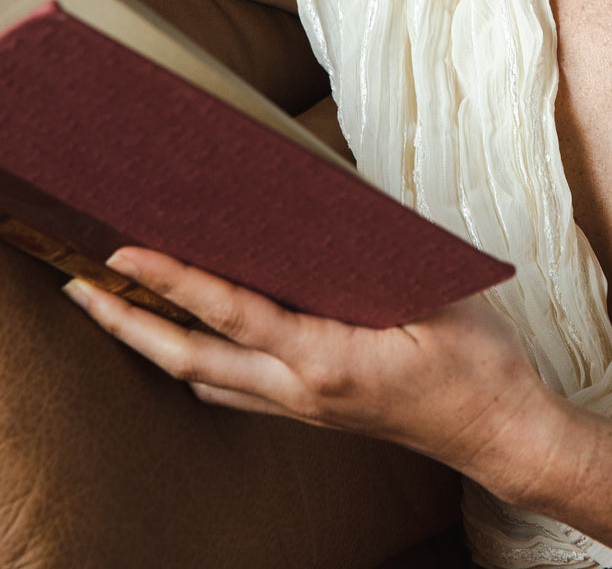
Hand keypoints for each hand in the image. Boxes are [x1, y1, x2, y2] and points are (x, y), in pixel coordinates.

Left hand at [62, 249, 561, 491]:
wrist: (499, 434)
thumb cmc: (477, 365)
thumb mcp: (434, 298)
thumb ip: (375, 259)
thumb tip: (326, 210)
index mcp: (326, 360)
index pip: (230, 313)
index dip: (173, 282)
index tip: (125, 253)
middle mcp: (300, 392)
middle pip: (189, 360)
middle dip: (127, 324)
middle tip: (80, 288)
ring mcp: (302, 408)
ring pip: (204, 380)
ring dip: (154, 346)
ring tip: (119, 307)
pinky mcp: (312, 413)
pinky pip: (235, 390)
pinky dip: (196, 363)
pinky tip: (191, 340)